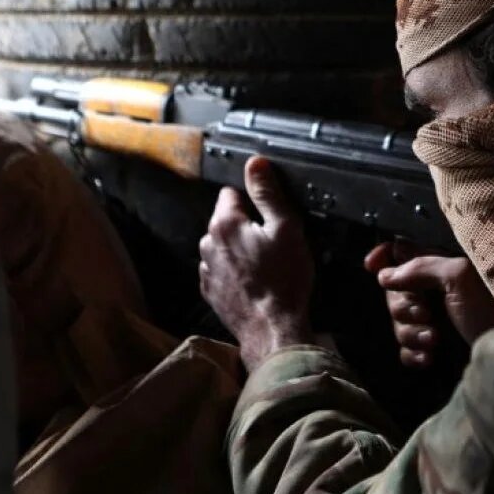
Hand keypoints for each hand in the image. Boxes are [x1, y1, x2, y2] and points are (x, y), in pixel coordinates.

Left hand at [198, 156, 314, 370]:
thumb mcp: (286, 229)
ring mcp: (206, 269)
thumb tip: (255, 164)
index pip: (232, 193)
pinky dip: (235, 271)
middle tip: (273, 243)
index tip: (271, 217)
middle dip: (247, 226)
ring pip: (223, 246)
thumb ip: (268, 193)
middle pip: (226, 220)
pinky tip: (256, 282)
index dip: (254, 202)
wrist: (273, 329)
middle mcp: (207, 243)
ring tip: (266, 266)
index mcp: (225, 223)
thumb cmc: (284, 280)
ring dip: (240, 249)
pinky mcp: (210, 291)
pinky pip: (222, 270)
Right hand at [365, 241, 493, 367]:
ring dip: (412, 333)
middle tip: (427, 315)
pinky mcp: (434, 349)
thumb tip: (385, 274)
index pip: (401, 253)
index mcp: (441, 268)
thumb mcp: (461, 277)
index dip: (384, 257)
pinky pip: (406, 350)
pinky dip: (413, 354)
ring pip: (399, 324)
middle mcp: (435, 292)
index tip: (372, 267)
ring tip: (436, 340)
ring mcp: (434, 321)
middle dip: (404, 307)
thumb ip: (422, 267)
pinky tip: (429, 358)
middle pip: (393, 293)